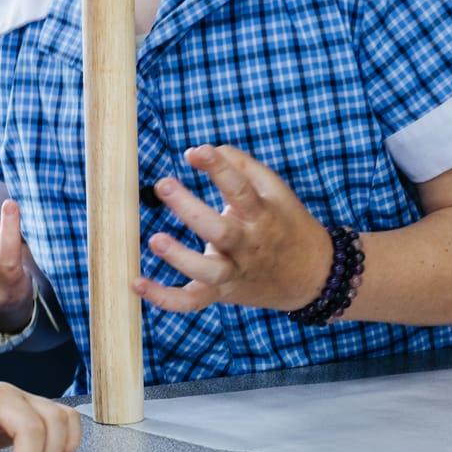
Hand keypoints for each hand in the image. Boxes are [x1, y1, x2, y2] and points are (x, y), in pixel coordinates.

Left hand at [136, 144, 333, 314]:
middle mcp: (248, 246)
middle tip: (163, 184)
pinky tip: (137, 283)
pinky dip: (166, 299)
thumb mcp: (275, 191)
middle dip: (190, 210)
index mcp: (262, 216)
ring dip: (180, 258)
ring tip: (155, 240)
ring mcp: (235, 273)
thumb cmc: (285, 223)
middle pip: (220, 230)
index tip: (195, 152)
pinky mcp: (222, 294)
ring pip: (207, 272)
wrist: (314, 277)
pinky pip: (193, 301)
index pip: (241, 190)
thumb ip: (241, 166)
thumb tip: (202, 150)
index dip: (219, 168)